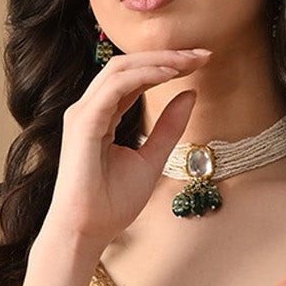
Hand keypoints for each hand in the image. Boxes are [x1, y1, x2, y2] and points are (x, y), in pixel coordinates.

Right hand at [43, 46, 209, 253]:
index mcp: (103, 115)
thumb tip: (191, 95)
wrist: (86, 231)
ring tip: (189, 61)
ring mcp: (83, 113)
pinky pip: (115, 87)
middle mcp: (90, 108)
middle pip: (128, 65)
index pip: (135, 78)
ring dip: (158, 60)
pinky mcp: (83, 123)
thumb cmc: (111, 204)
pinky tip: (170, 74)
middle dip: (166, 56)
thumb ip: (168, 128)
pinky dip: (143, 76)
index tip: (200, 63)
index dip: (167, 65)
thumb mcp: (151, 160)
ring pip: (120, 68)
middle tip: (202, 54)